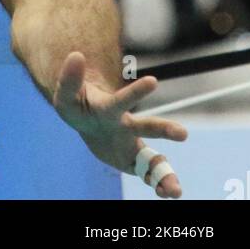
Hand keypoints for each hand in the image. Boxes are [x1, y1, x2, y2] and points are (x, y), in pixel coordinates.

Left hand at [53, 51, 187, 198]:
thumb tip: (75, 54)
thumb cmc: (78, 105)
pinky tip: (168, 193)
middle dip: (164, 130)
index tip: (153, 80)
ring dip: (164, 173)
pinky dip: (158, 183)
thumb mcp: (66, 93)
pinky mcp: (130, 161)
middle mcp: (126, 126)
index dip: (135, 91)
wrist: (87, 120)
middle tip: (183, 134)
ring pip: (151, 158)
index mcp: (109, 109)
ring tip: (176, 190)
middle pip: (146, 128)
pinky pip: (147, 174)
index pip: (120, 100)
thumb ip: (70, 77)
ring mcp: (130, 145)